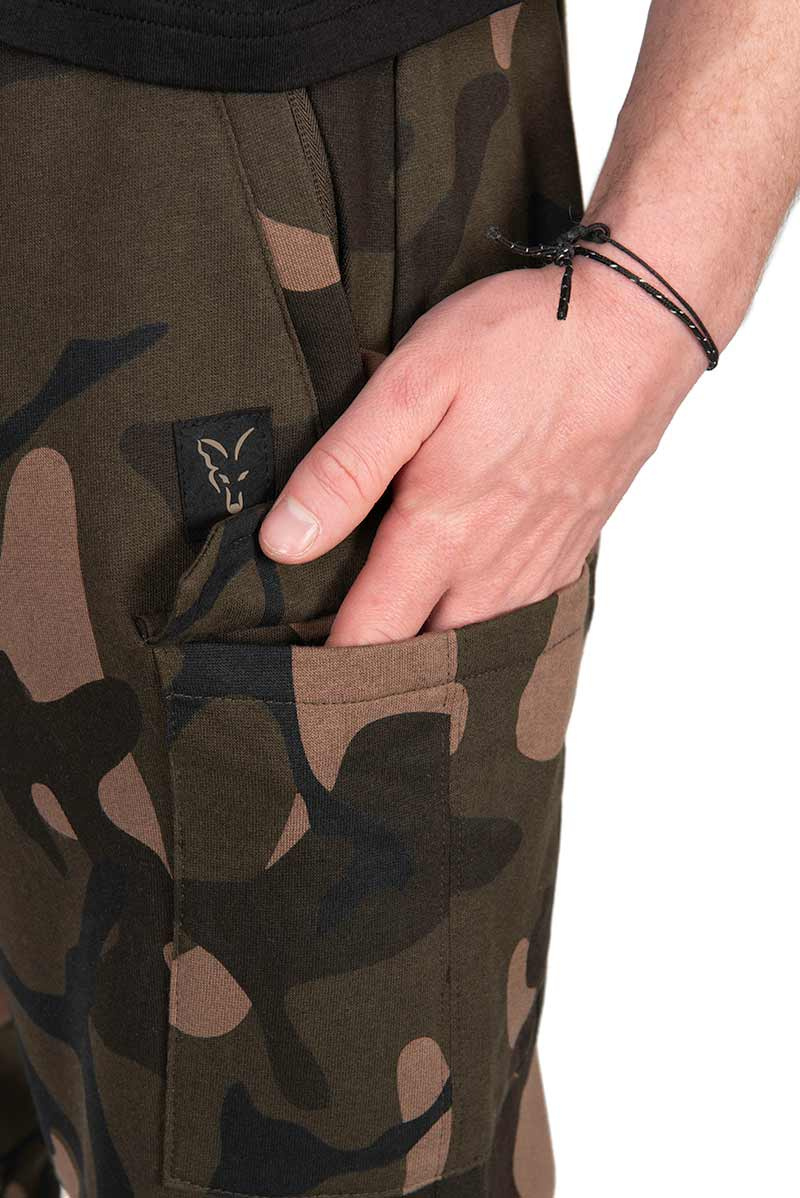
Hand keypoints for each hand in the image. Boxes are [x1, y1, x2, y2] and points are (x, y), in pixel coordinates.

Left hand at [259, 264, 704, 645]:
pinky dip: (480, 622)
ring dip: (430, 646)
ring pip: (473, 641)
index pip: (371, 639)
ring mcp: (538, 567)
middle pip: (424, 655)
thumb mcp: (413, 385)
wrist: (639, 330)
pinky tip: (459, 597)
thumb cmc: (522, 345)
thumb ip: (347, 468)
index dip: (329, 665)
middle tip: (332, 654)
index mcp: (440, 536)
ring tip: (389, 633)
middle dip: (378, 665)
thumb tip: (284, 544)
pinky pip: (517, 616)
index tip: (294, 668)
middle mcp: (492, 571)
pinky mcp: (570, 552)